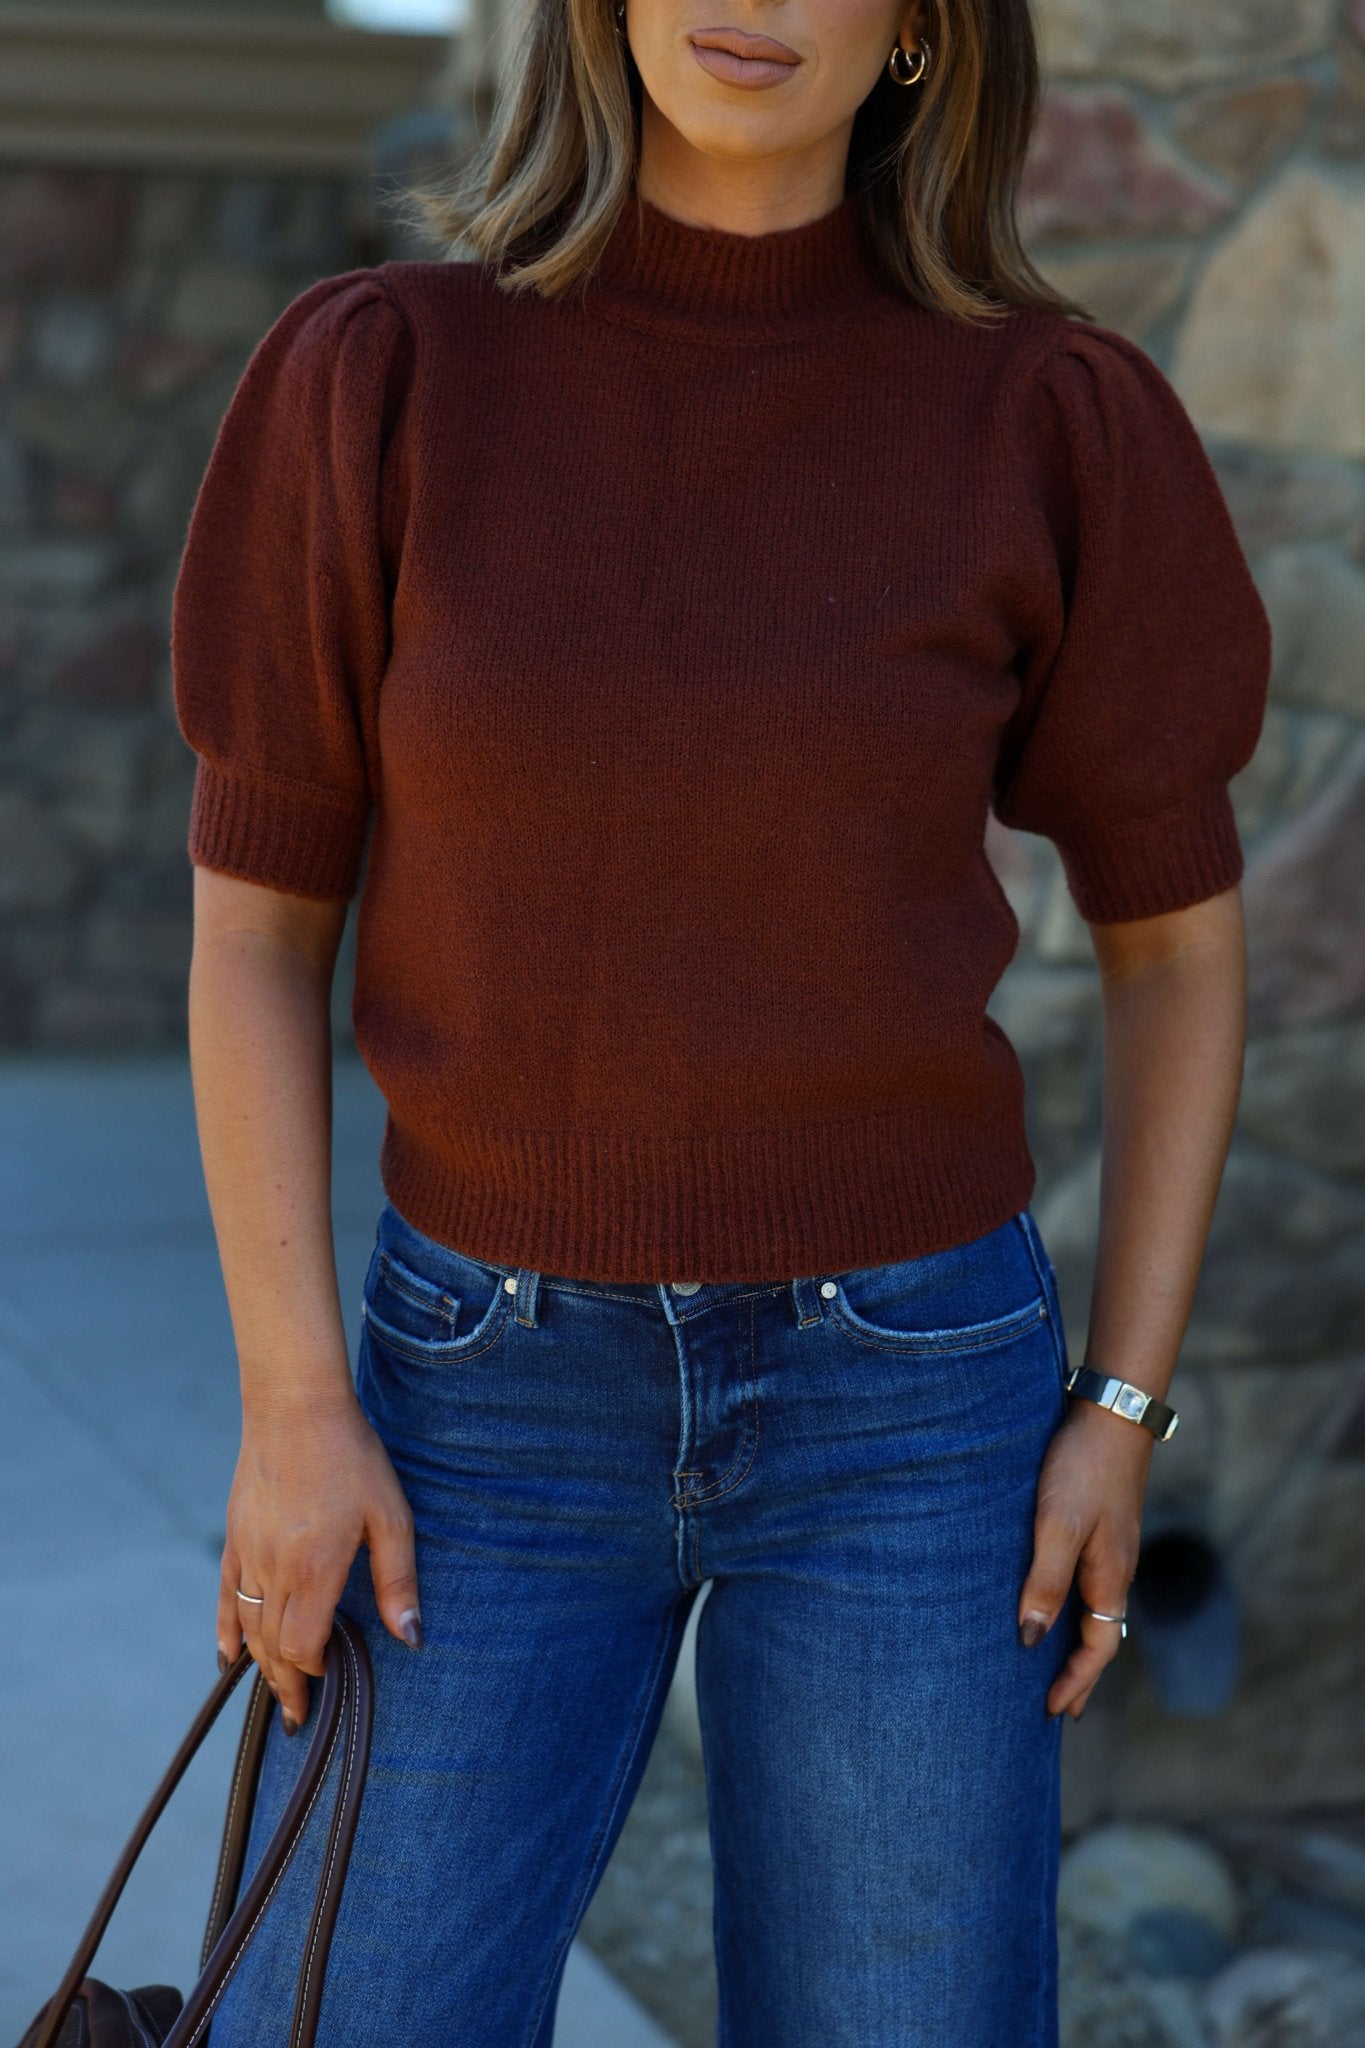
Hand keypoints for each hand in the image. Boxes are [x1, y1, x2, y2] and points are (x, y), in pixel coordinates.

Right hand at [217, 1386, 422, 1730]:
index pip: (303, 1646)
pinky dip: (225, 1631)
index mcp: (315, 1568)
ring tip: (277, 1693)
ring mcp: (249, 1554)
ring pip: (246, 1627)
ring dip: (259, 1665)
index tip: (329, 1685)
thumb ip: (398, 1581)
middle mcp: (274, 1569)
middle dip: (286, 1685)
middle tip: (299, 1718)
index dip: (313, 1673)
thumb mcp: (390, 1515)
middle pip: (272, 1646)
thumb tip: (411, 1637)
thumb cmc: (352, 1457)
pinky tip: (228, 1657)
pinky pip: (224, 1596)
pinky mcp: (235, 1537)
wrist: (296, 1407)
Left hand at [1018, 1395, 1153, 1718]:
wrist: (1112, 1413)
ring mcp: (1112, 1547)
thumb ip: (1045, 1581)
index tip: (1053, 1711)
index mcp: (1110, 1577)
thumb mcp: (1058, 1526)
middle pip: (1101, 1636)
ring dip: (1078, 1642)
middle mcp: (1116, 1569)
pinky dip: (1075, 1607)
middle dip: (1081, 1674)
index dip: (1076, 1682)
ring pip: (1096, 1610)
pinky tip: (1056, 1600)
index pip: (1099, 1649)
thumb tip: (1031, 1638)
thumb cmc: (1082, 1469)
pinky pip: (1089, 1583)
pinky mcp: (1101, 1526)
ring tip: (1054, 1663)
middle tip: (1060, 1707)